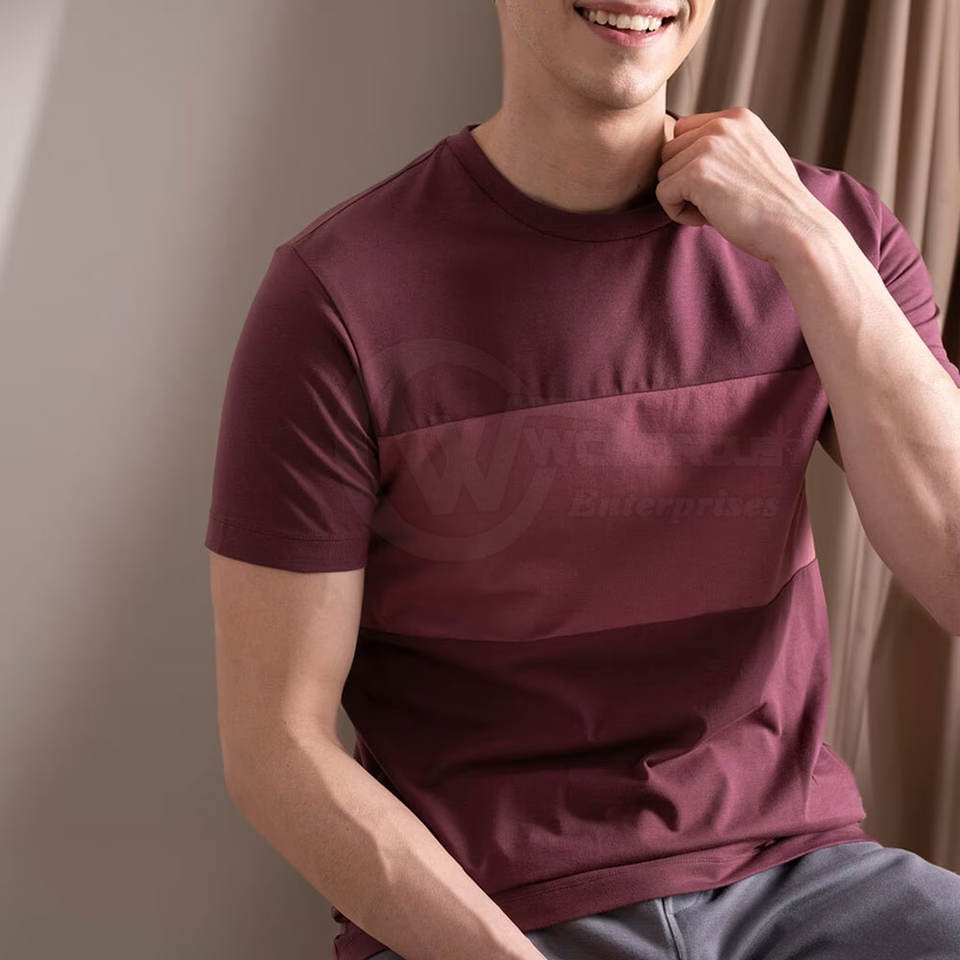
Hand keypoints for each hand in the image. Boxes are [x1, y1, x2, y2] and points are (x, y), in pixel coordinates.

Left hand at [656, 105, 832, 263]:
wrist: (794, 228)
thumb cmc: (774, 204)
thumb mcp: (755, 157)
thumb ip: (725, 147)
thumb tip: (685, 151)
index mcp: (737, 117)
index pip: (683, 132)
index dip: (691, 165)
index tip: (718, 186)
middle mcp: (722, 124)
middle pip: (669, 153)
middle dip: (684, 182)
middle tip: (716, 202)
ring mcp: (708, 146)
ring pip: (664, 174)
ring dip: (682, 199)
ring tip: (715, 210)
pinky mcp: (696, 173)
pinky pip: (662, 194)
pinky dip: (678, 213)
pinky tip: (708, 220)